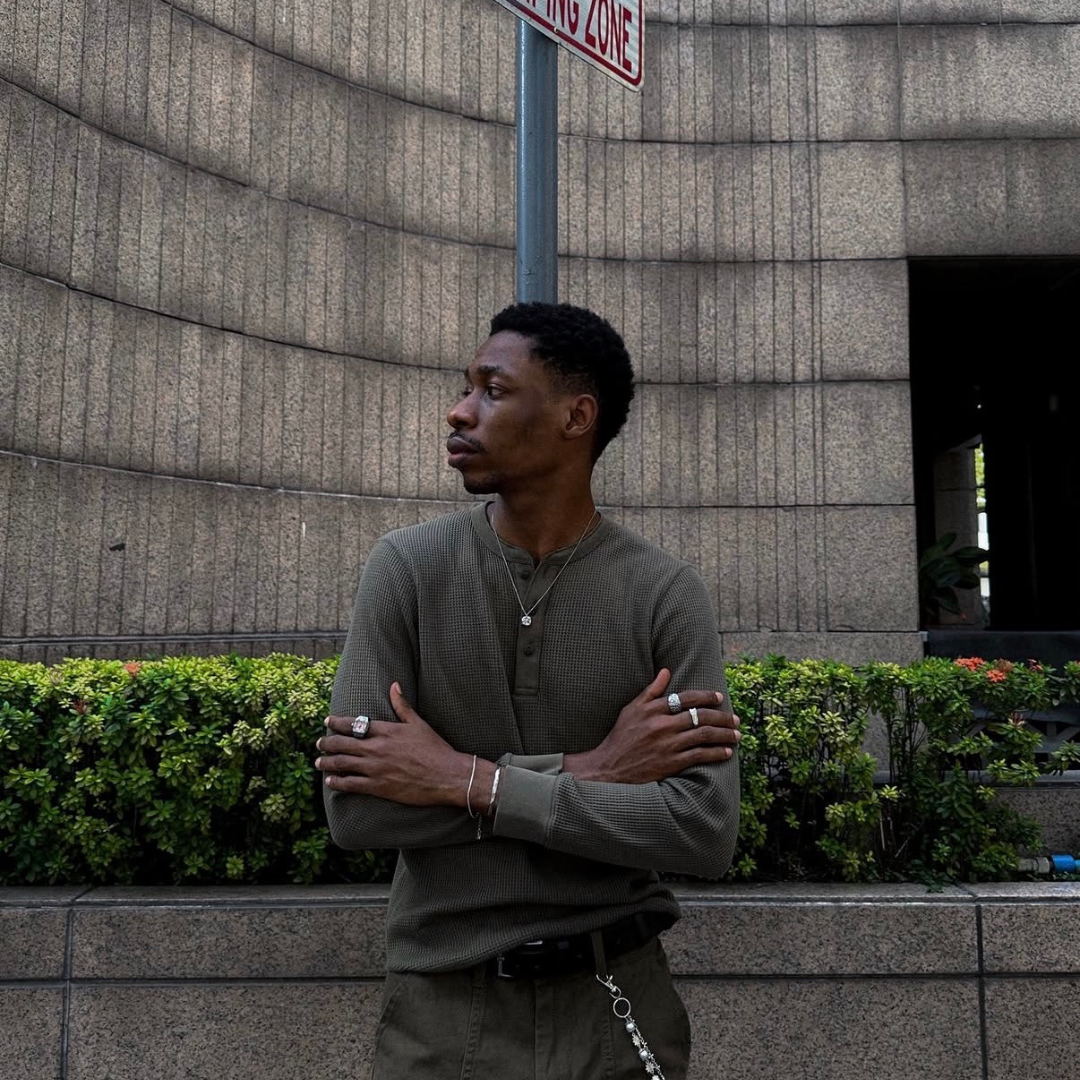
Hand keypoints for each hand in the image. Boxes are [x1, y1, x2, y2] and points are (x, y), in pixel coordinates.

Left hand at [316, 683, 488, 807]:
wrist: (446, 775)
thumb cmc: (435, 748)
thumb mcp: (418, 723)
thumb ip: (402, 705)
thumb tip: (394, 685)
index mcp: (386, 731)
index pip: (355, 724)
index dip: (337, 722)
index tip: (328, 721)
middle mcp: (377, 749)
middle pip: (343, 744)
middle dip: (327, 742)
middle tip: (318, 743)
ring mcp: (375, 768)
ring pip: (343, 764)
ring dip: (327, 762)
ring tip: (319, 762)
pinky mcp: (378, 787)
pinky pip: (351, 784)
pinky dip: (338, 783)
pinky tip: (330, 782)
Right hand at [565, 669, 738, 784]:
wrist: (609, 768)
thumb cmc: (620, 736)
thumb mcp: (631, 709)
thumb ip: (650, 691)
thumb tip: (666, 671)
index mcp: (652, 709)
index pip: (686, 698)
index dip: (706, 696)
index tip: (719, 697)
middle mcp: (662, 725)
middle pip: (699, 716)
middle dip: (722, 716)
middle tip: (735, 719)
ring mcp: (668, 745)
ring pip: (704, 735)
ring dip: (724, 734)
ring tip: (736, 734)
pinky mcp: (671, 763)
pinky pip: (699, 756)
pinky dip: (715, 753)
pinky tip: (726, 752)